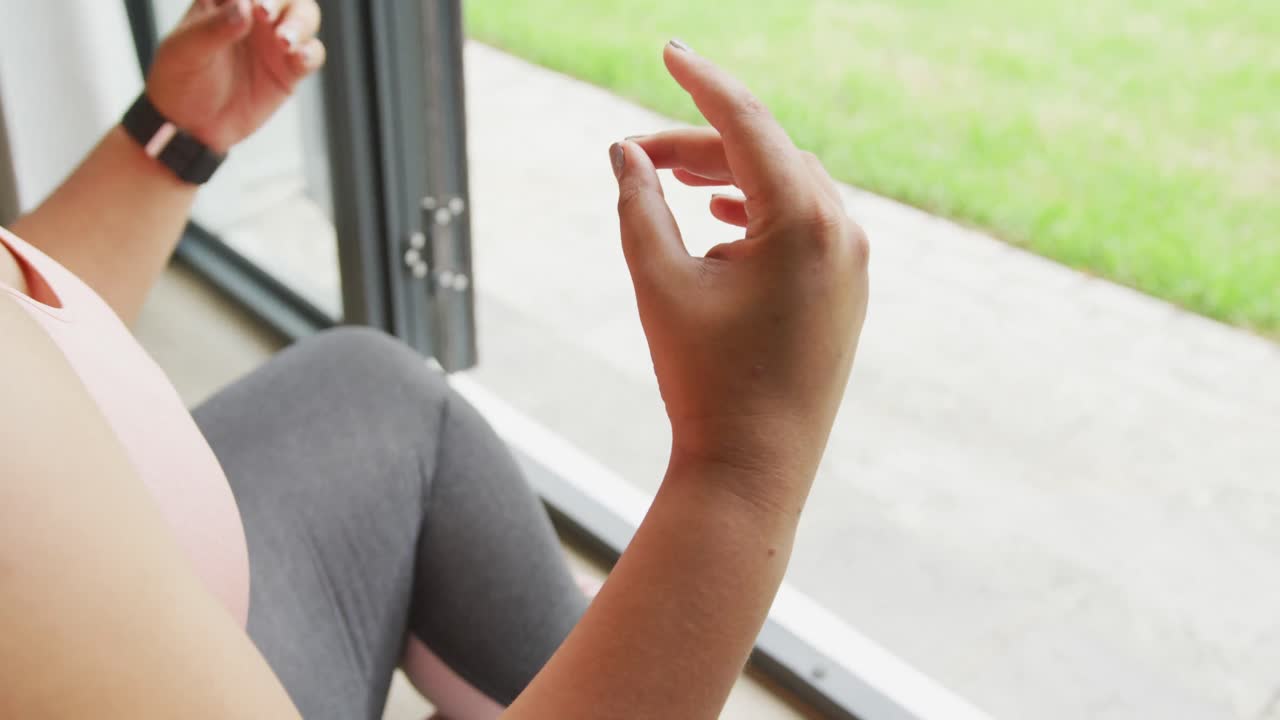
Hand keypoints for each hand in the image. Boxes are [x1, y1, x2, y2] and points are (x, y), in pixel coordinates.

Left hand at [146, 0, 325, 152]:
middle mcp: (255, 15)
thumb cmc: (180, 78)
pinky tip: (299, 59)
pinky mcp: (290, 69)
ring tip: (284, 42)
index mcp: (225, 0)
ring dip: (300, 24)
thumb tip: (244, 7)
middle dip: (281, 0)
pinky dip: (310, 53)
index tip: (251, 3)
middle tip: (266, 14)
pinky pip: (312, 53)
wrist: (191, 124)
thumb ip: (213, 28)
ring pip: (305, 17)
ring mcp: (275, 41)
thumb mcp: (185, 50)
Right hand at [613, 42, 869, 511]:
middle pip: (766, 154)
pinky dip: (759, 211)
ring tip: (673, 180)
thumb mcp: (658, 282)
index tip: (668, 50)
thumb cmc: (703, 379)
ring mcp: (853, 263)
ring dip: (730, 176)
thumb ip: (638, 204)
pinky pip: (806, 225)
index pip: (746, 123)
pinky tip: (719, 221)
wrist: (755, 470)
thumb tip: (623, 151)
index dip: (700, 82)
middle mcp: (841, 231)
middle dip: (701, 144)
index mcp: (802, 219)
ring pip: (788, 187)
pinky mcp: (848, 291)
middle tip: (640, 155)